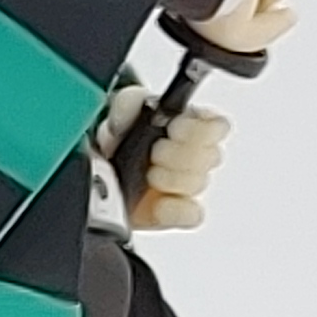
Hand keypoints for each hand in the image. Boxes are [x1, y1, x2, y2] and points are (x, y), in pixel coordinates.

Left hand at [98, 88, 227, 229]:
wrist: (98, 178)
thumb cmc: (117, 142)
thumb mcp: (118, 113)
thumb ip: (127, 103)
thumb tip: (133, 109)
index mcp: (189, 124)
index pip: (218, 125)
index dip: (200, 128)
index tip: (174, 129)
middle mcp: (194, 155)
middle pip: (210, 156)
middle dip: (177, 153)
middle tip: (154, 152)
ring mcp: (187, 186)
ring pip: (198, 183)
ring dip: (170, 178)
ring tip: (147, 174)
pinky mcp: (177, 212)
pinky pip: (192, 214)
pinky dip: (175, 209)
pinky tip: (158, 203)